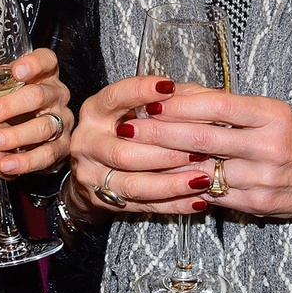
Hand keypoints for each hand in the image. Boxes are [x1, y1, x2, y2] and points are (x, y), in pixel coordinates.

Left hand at [0, 47, 72, 176]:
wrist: (29, 135)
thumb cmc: (8, 103)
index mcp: (43, 73)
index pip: (46, 60)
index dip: (34, 64)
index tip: (17, 71)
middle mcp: (56, 95)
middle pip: (39, 96)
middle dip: (9, 107)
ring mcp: (61, 121)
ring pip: (44, 127)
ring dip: (15, 137)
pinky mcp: (61, 147)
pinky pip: (48, 154)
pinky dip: (27, 161)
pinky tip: (7, 164)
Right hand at [66, 75, 218, 219]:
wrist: (94, 166)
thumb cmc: (124, 127)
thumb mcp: (136, 105)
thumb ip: (166, 100)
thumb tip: (202, 94)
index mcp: (95, 111)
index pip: (114, 98)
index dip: (140, 92)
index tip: (169, 87)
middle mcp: (88, 143)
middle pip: (124, 153)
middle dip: (165, 153)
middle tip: (200, 150)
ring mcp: (93, 175)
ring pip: (134, 184)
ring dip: (172, 183)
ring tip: (203, 178)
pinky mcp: (104, 201)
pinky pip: (144, 206)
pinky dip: (174, 204)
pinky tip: (198, 200)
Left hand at [122, 89, 291, 229]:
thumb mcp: (275, 113)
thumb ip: (232, 107)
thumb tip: (182, 93)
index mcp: (272, 115)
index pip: (217, 105)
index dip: (180, 103)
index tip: (149, 100)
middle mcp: (269, 145)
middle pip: (203, 138)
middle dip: (159, 133)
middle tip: (127, 127)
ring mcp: (264, 178)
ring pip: (203, 170)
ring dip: (164, 164)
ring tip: (135, 156)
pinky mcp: (259, 204)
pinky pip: (214, 196)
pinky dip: (187, 188)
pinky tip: (162, 182)